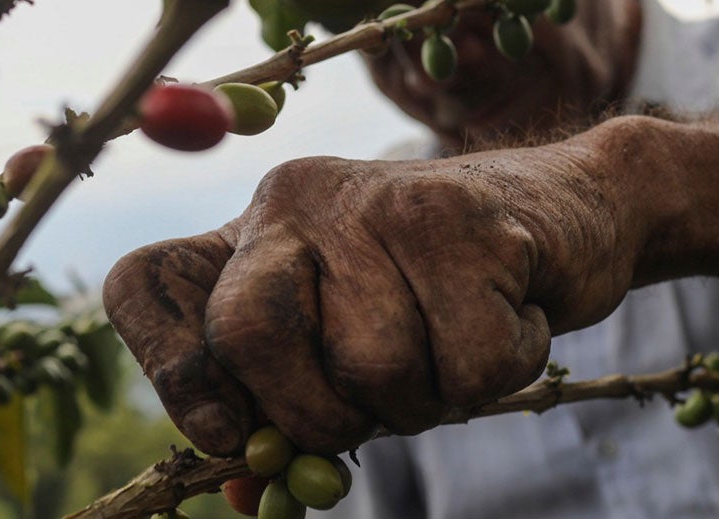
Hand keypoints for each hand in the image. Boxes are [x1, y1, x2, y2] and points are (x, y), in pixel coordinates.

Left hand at [103, 146, 640, 455]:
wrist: (570, 213)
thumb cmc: (451, 293)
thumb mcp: (359, 339)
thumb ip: (295, 403)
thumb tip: (244, 496)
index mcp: (260, 228)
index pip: (147, 284)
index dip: (170, 373)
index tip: (229, 437)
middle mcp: (301, 199)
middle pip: (254, 339)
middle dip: (324, 414)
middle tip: (388, 401)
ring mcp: (383, 202)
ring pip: (375, 368)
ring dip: (431, 397)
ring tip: (462, 342)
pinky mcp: (467, 221)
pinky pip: (470, 366)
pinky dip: (501, 372)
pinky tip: (513, 316)